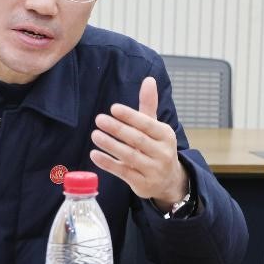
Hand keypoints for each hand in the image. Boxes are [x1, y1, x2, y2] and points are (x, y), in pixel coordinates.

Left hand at [90, 77, 188, 211]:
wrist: (169, 181)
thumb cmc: (157, 147)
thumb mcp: (155, 127)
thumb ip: (149, 105)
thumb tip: (149, 79)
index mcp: (166, 135)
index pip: (147, 124)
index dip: (130, 116)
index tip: (113, 108)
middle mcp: (163, 153)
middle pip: (137, 139)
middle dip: (118, 129)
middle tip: (99, 119)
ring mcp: (153, 170)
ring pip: (130, 156)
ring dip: (110, 145)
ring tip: (95, 135)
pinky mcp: (143, 184)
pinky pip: (123, 172)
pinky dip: (108, 163)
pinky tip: (94, 154)